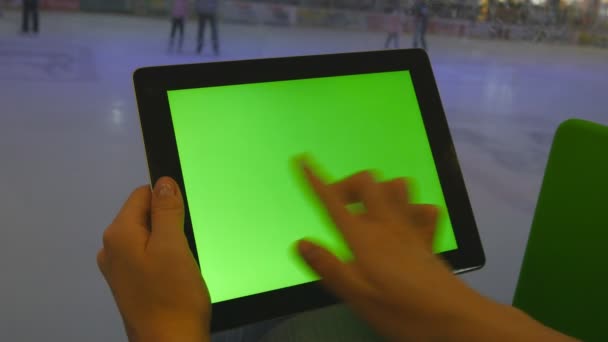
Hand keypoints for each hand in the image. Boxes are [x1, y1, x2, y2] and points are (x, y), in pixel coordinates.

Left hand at [97, 177, 209, 341]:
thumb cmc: (173, 295)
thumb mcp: (174, 246)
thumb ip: (166, 211)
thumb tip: (162, 183)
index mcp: (118, 234)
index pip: (142, 195)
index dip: (167, 203)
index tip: (184, 222)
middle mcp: (111, 249)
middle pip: (144, 217)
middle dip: (168, 225)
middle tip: (184, 248)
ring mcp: (118, 269)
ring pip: (148, 239)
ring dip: (168, 244)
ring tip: (181, 266)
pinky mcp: (128, 285)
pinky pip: (147, 258)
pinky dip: (163, 261)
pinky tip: (176, 278)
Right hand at [297, 161, 575, 340]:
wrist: (455, 318)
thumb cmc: (402, 309)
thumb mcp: (357, 296)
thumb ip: (328, 267)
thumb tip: (302, 243)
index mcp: (364, 237)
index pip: (334, 201)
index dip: (316, 179)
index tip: (303, 161)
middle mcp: (387, 224)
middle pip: (367, 182)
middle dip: (348, 184)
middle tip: (339, 206)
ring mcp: (411, 228)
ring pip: (398, 186)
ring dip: (381, 192)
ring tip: (369, 212)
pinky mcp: (428, 239)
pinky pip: (424, 209)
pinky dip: (412, 210)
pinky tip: (404, 225)